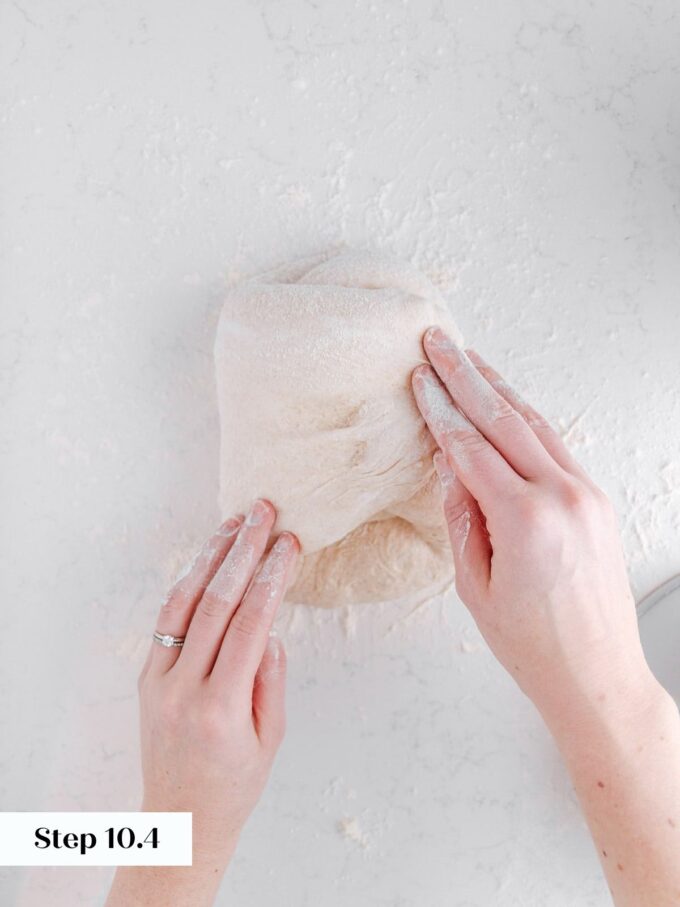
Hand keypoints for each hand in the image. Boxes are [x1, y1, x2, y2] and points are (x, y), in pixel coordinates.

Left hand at [107, 500, 298, 906]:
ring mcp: (158, 680)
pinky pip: (167, 620)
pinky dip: (188, 583)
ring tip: (235, 522)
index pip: (249, 626)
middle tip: (263, 512)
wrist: (181, 821)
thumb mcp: (271, 737)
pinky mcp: (146, 677)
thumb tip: (270, 628)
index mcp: (221, 707)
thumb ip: (271, 679)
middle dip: (242, 551)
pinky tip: (207, 557)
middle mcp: (183, 688)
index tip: (289, 545)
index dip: (271, 579)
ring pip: (182, 603)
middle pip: (214, 603)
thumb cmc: (235, 783)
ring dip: (210, 556)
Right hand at [412, 327, 654, 725]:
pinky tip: (508, 404)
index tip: (419, 378)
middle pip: (505, 420)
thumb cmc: (533, 645)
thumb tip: (450, 465)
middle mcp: (563, 497)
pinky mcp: (596, 500)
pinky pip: (555, 446)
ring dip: (499, 388)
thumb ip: (461, 517)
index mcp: (526, 520)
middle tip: (439, 343)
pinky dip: (526, 419)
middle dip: (466, 377)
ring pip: (535, 424)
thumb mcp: (475, 586)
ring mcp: (586, 494)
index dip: (440, 410)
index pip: (470, 447)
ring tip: (470, 360)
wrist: (597, 674)